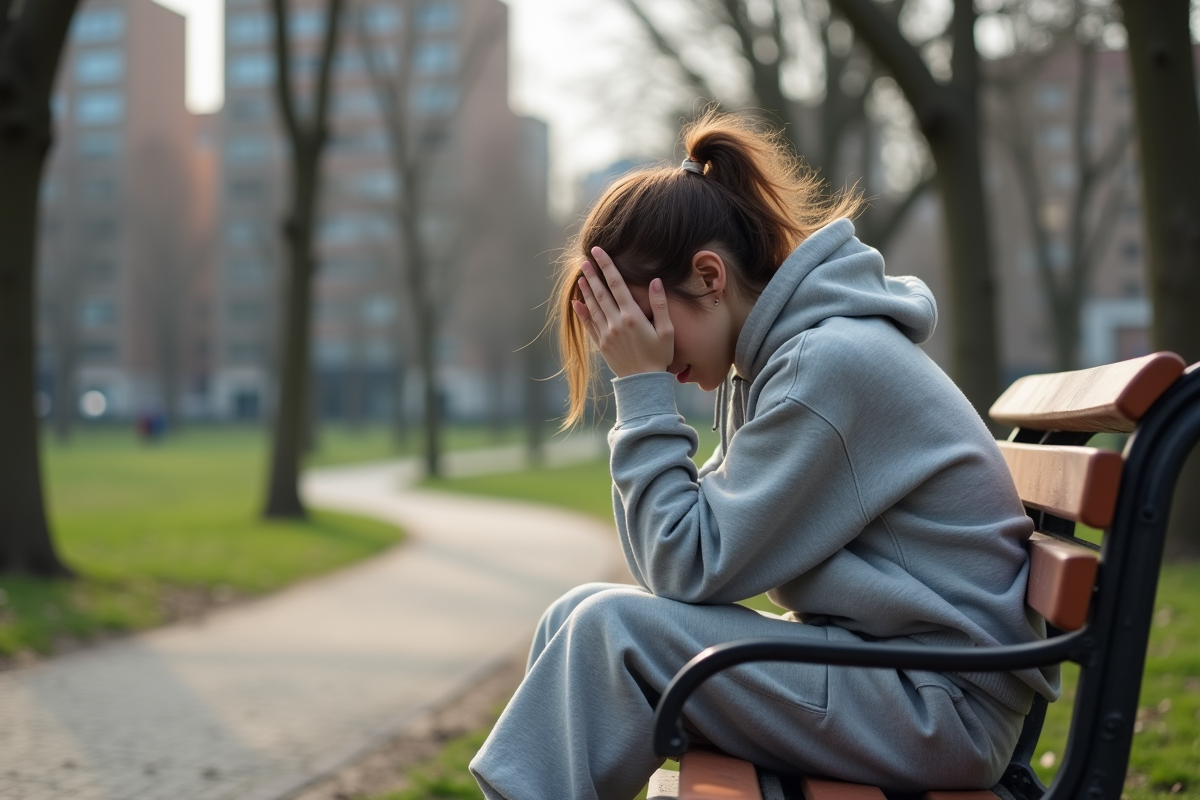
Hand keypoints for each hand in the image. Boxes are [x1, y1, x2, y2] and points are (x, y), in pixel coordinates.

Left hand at [572, 247, 673, 378]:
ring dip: (587, 290)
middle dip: (593, 275)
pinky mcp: (601, 344)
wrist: (644, 382)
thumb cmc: (659, 356)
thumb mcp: (666, 331)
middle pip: (601, 293)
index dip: (607, 266)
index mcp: (633, 316)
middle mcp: (616, 323)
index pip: (617, 285)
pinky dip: (582, 312)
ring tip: (581, 276)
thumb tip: (656, 281)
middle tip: (584, 260)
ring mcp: (606, 334)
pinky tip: (577, 302)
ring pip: (593, 307)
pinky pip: (589, 325)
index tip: (598, 252)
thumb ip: (660, 305)